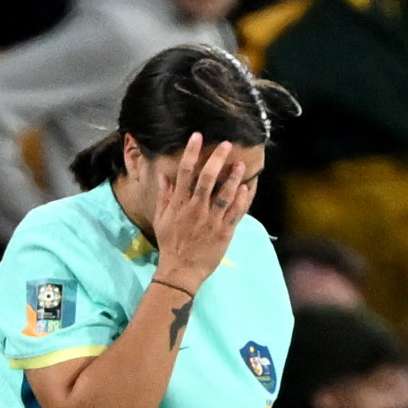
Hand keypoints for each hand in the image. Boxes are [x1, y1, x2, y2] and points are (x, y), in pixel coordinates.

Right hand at [141, 132, 254, 289]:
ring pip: (224, 194)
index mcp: (179, 204)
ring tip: (240, 164)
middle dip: (217, 159)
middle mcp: (196, 209)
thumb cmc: (170, 243)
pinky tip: (246, 187)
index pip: (185, 173)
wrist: (180, 270)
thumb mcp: (161, 218)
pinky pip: (235, 213)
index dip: (191, 152)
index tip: (196, 137)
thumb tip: (164, 174)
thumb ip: (164, 195)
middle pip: (207, 178)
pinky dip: (241, 199)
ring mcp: (211, 220)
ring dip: (233, 178)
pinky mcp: (224, 232)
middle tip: (225, 144)